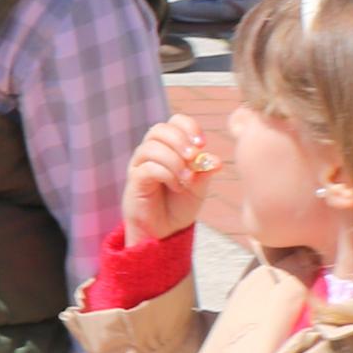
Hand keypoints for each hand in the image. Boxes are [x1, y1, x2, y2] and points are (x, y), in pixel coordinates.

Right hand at [123, 114, 216, 242]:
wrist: (165, 231)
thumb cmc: (179, 206)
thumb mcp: (199, 187)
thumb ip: (205, 172)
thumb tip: (217, 161)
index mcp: (169, 147)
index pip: (174, 122)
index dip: (188, 126)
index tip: (203, 143)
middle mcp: (152, 152)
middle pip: (159, 130)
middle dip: (179, 140)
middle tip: (194, 157)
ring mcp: (140, 165)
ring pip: (151, 147)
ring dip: (174, 160)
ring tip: (188, 178)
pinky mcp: (135, 180)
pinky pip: (147, 168)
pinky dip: (167, 174)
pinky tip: (177, 187)